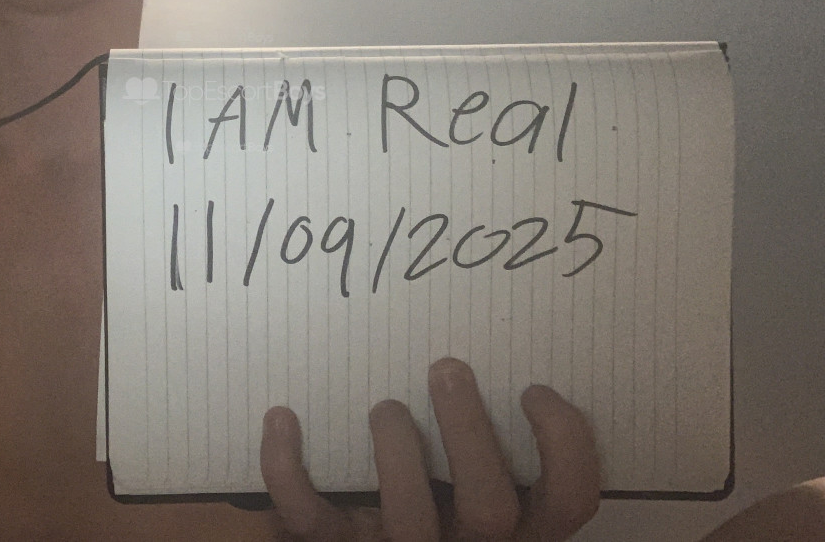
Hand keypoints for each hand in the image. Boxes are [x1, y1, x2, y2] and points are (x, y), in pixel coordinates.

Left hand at [260, 357, 599, 540]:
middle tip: (447, 368)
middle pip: (490, 510)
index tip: (533, 389)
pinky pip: (310, 517)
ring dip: (396, 451)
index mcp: (515, 524)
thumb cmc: (426, 484)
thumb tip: (466, 330)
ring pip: (410, 519)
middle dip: (468, 433)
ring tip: (386, 408)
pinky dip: (287, 467)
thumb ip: (485, 425)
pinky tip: (282, 417)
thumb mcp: (467, 468)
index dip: (564, 447)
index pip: (569, 501)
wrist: (368, 536)